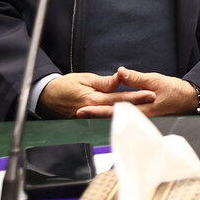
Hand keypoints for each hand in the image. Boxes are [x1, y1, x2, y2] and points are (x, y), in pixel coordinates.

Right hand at [37, 71, 155, 118]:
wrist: (45, 98)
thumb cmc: (64, 86)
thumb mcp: (85, 79)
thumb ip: (104, 82)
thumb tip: (120, 78)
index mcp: (92, 99)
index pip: (119, 98)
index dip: (136, 96)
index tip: (151, 93)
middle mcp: (92, 111)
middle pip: (120, 108)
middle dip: (138, 104)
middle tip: (154, 100)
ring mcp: (89, 119)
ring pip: (114, 116)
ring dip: (130, 112)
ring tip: (147, 107)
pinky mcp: (87, 122)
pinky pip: (105, 119)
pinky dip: (117, 116)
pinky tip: (129, 114)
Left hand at [77, 67, 199, 117]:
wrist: (186, 99)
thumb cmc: (173, 90)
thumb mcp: (155, 79)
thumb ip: (137, 78)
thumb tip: (120, 72)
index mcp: (141, 108)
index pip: (114, 110)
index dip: (97, 110)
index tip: (82, 109)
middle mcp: (139, 117)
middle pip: (112, 118)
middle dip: (94, 116)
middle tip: (78, 113)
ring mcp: (140, 119)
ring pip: (116, 119)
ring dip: (101, 117)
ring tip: (85, 115)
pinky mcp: (141, 118)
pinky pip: (123, 118)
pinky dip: (111, 117)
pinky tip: (102, 115)